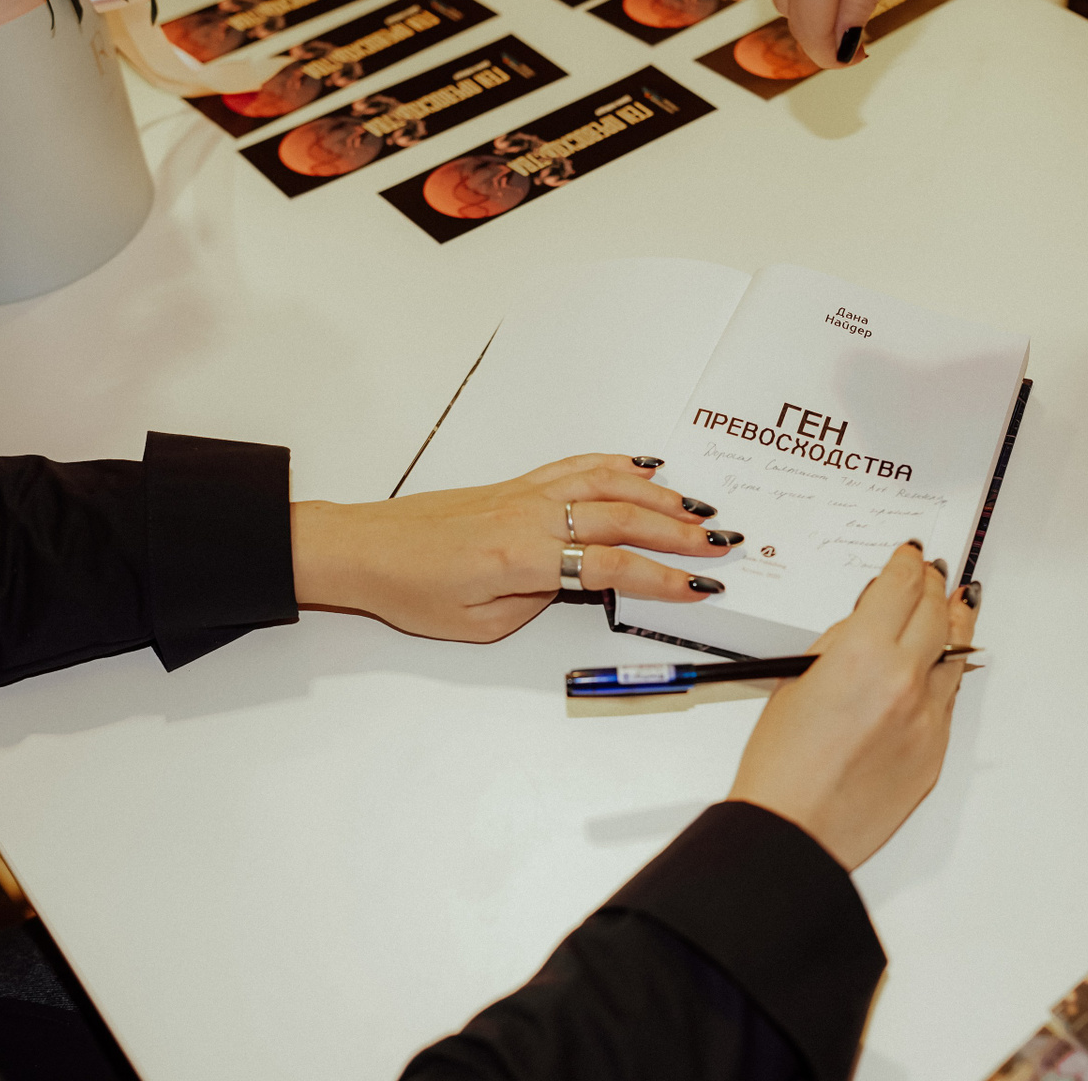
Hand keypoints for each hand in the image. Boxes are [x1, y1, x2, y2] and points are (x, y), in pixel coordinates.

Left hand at [290, 454, 735, 641]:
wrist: (365, 549)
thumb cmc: (411, 590)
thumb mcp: (478, 624)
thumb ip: (536, 603)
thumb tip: (573, 583)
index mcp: (523, 557)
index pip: (611, 566)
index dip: (661, 578)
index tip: (700, 586)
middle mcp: (531, 516)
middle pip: (622, 518)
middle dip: (679, 531)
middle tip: (723, 541)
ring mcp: (526, 494)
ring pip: (607, 484)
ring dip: (659, 494)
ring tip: (700, 507)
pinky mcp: (517, 485)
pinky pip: (578, 466)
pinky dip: (617, 464)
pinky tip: (645, 467)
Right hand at [728, 543, 976, 869]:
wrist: (796, 828)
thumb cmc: (782, 764)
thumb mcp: (796, 680)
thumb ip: (838, 644)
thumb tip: (867, 624)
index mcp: (862, 653)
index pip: (899, 587)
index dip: (906, 564)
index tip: (908, 556)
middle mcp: (904, 679)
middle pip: (934, 612)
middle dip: (932, 585)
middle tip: (932, 573)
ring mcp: (927, 716)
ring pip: (955, 654)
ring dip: (953, 624)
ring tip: (957, 606)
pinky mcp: (937, 750)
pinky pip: (948, 698)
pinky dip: (945, 675)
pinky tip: (943, 664)